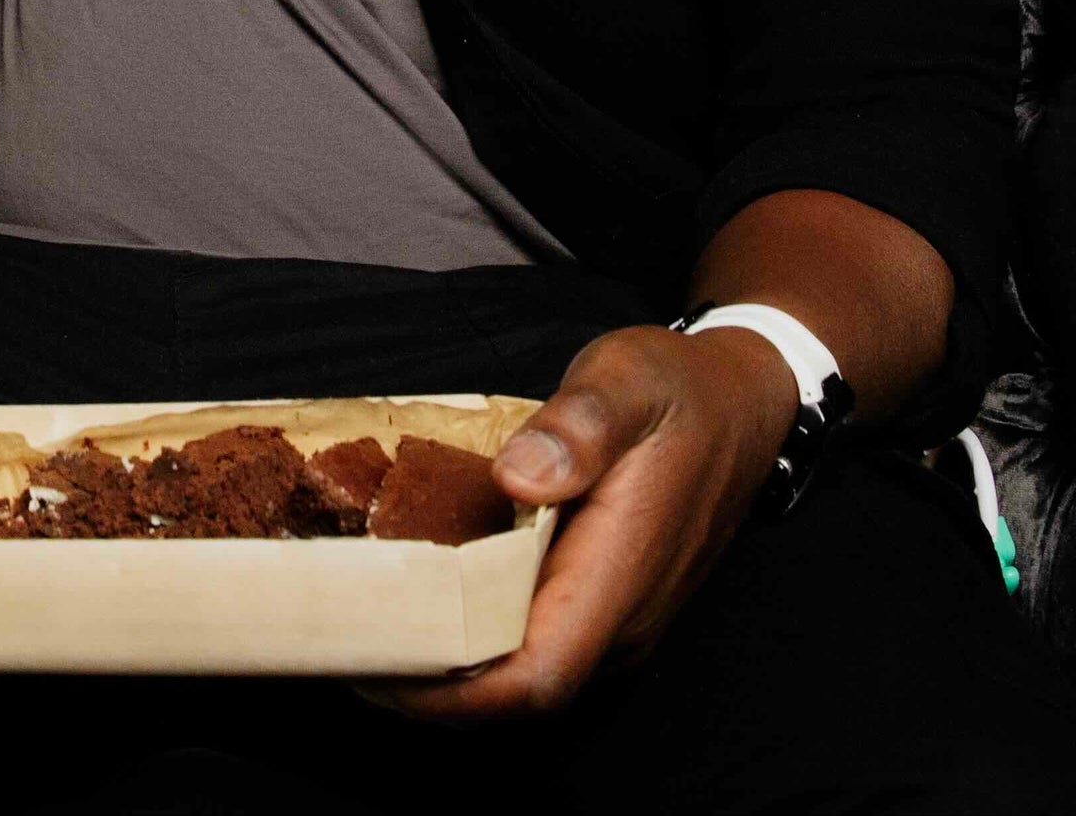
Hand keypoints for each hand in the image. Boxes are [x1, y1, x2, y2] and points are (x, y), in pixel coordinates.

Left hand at [373, 325, 797, 721]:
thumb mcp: (628, 380)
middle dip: (422, 685)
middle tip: (334, 636)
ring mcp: (610, 621)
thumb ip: (580, 426)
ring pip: (515, 675)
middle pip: (511, 694)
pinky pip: (524, 643)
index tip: (372, 666)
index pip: (534, 681)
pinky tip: (412, 596)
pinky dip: (464, 636)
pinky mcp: (596, 604)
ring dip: (438, 663)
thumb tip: (520, 477)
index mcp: (620, 581)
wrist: (740, 404)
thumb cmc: (679, 391)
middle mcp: (617, 623)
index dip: (450, 695)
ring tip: (356, 620)